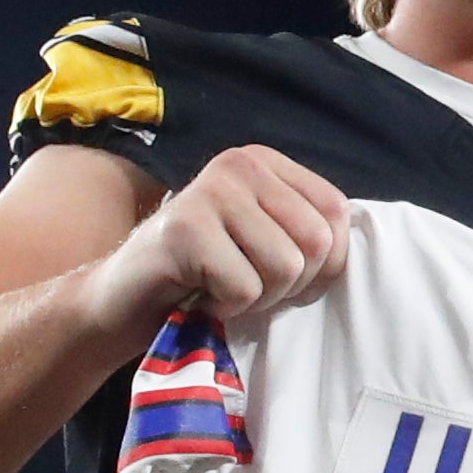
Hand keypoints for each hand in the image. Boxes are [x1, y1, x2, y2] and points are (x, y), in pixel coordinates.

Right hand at [84, 145, 350, 331]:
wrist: (122, 301)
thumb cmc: (205, 279)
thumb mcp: (264, 243)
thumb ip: (308, 234)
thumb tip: (351, 248)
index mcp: (266, 163)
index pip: (336, 214)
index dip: (323, 264)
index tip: (281, 278)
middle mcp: (240, 165)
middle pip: (316, 243)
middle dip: (289, 286)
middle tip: (247, 288)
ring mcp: (210, 192)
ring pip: (285, 267)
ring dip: (257, 299)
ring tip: (221, 289)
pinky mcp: (185, 229)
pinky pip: (244, 288)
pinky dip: (225, 309)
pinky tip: (198, 296)